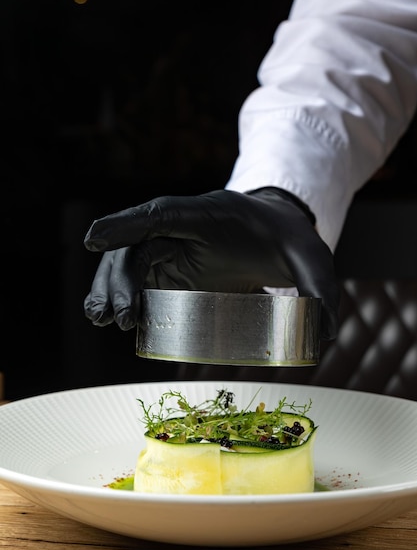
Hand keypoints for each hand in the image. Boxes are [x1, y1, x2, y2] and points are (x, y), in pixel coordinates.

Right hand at [83, 188, 338, 338]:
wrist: (277, 233)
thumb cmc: (288, 240)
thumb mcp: (311, 258)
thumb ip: (320, 288)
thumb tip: (323, 335)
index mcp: (211, 213)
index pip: (162, 214)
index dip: (126, 225)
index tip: (95, 239)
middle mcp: (183, 228)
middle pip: (137, 246)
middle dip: (119, 280)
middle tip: (118, 319)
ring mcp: (174, 248)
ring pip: (130, 263)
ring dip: (111, 291)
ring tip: (103, 322)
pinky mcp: (173, 268)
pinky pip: (139, 280)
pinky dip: (123, 298)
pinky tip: (116, 321)